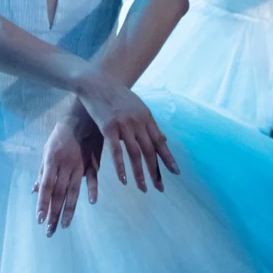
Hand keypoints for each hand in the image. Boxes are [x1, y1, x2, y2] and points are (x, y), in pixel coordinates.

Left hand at [34, 118, 98, 236]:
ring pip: (73, 190)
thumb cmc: (62, 133)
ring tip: (64, 225)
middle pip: (59, 193)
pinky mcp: (93, 161)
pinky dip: (92, 189)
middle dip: (54, 214)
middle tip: (50, 232)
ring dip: (68, 209)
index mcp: (52, 161)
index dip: (43, 204)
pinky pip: (93, 177)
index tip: (40, 220)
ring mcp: (80, 164)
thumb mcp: (47, 149)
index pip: (47, 186)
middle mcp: (65, 164)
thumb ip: (43, 171)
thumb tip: (35, 190)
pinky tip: (91, 202)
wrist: (82, 115)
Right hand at [77, 71, 178, 192]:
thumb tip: (164, 140)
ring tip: (143, 188)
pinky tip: (124, 180)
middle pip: (150, 150)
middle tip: (160, 188)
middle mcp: (138, 122)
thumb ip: (150, 124)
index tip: (176, 173)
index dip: (168, 158)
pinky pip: (116, 151)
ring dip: (140, 173)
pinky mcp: (108, 128)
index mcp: (147, 117)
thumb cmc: (117, 96)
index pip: (160, 142)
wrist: (97, 83)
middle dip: (156, 171)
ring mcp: (124, 125)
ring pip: (135, 154)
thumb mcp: (138, 107)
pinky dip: (121, 167)